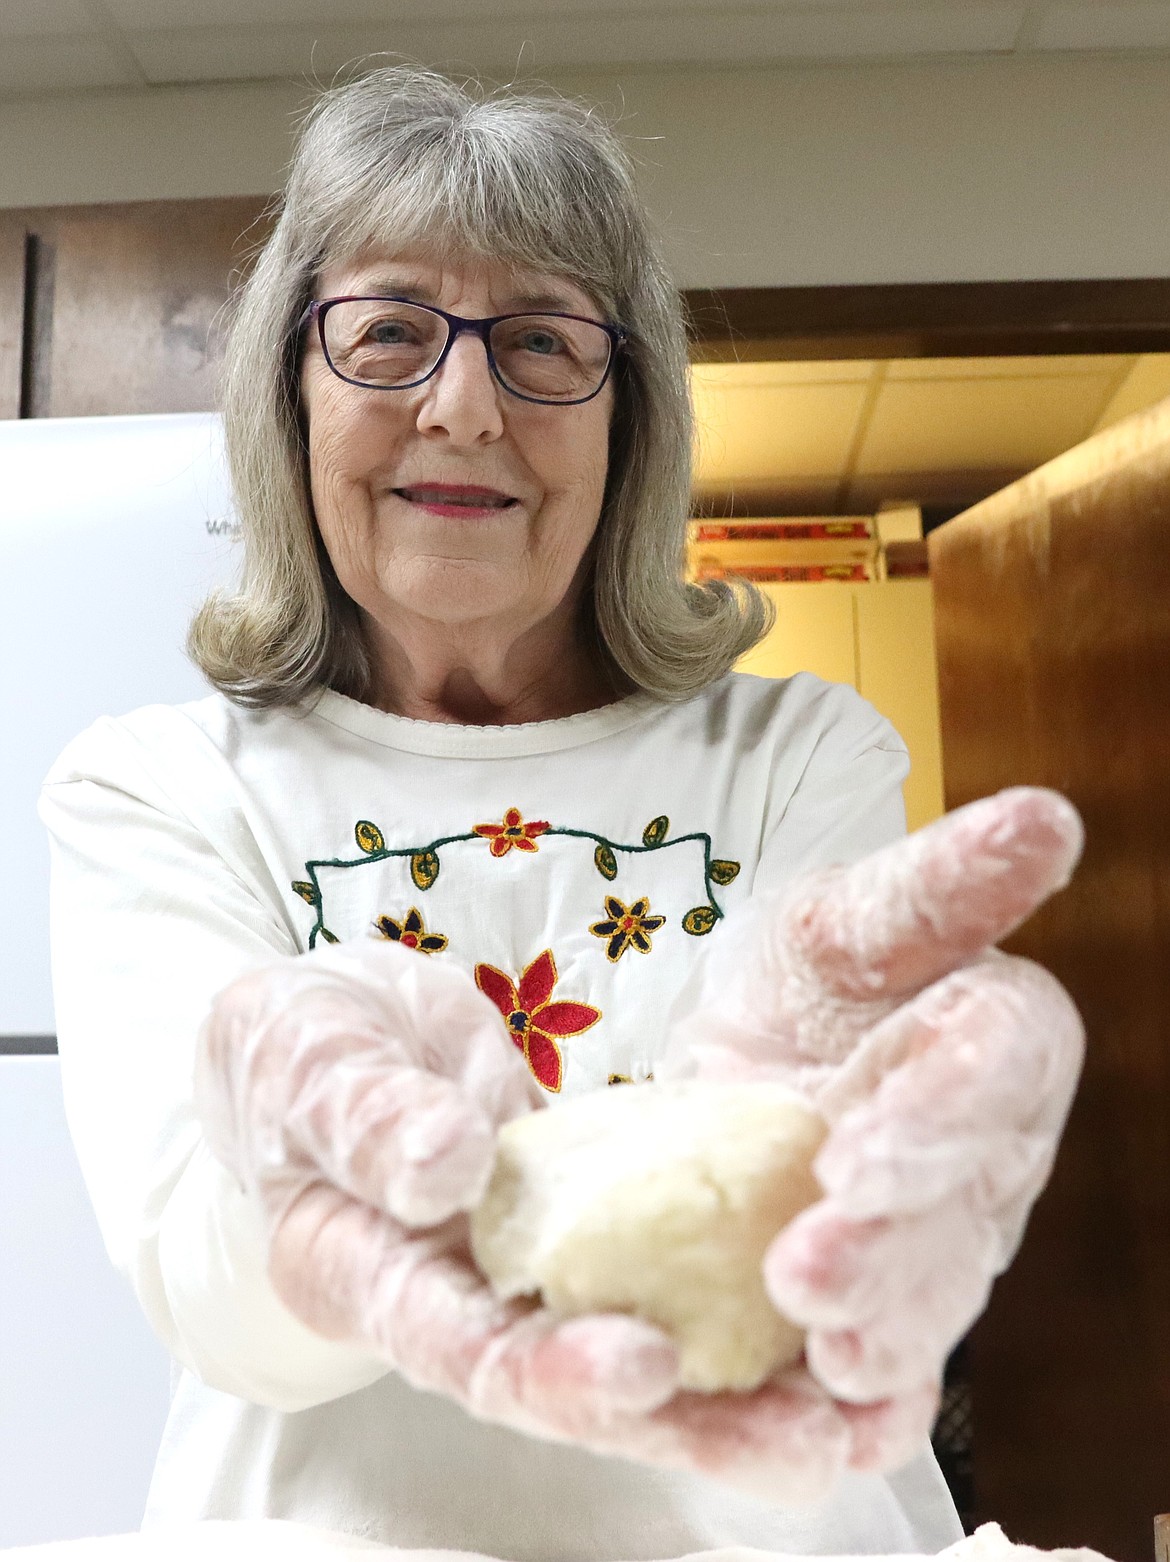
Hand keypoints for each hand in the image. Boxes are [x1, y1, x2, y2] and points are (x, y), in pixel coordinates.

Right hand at [195, 939, 880, 1503]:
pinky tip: (841, 1302)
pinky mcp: (589, 1223)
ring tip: (863, 1410)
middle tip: (812, 1440)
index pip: (460, 1346)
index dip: (550, 1368)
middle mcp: (458, 1300)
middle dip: (693, 1422)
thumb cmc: (293, 1045)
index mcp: (367, 1277)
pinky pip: (669, 1267)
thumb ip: (362, 1114)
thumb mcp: (303, 1057)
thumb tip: (446, 1168)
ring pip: (640, 1343)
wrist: (332, 1034)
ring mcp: (528, 1270)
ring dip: (748, 1387)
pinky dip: (747, 1293)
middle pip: (576, 1385)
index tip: (647, 1365)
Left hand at [662, 786, 1085, 1473]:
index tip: (861, 1149)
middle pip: (967, 1204)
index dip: (941, 1114)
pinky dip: (867, 1404)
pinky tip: (820, 1421)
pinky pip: (902, 1369)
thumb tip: (1048, 816)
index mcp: (998, 1037)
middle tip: (807, 1267)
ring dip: (879, 1326)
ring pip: (935, 1293)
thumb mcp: (840, 918)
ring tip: (810, 1339)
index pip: (999, 1073)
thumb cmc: (807, 984)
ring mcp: (946, 1238)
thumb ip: (939, 884)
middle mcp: (989, 1150)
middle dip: (893, 1241)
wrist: (740, 1071)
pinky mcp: (895, 1307)